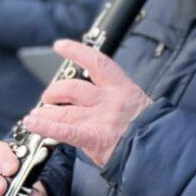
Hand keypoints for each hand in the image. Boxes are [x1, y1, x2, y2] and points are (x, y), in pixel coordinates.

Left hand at [20, 39, 151, 168]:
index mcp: (123, 89)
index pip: (96, 62)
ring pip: (64, 111)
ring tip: (37, 116)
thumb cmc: (151, 131)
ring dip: (46, 113)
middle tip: (49, 100)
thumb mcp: (137, 106)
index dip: (76, 51)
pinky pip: (65, 131)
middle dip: (54, 93)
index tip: (60, 45)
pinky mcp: (96, 137)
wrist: (163, 150)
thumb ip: (115, 100)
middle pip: (72, 88)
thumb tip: (92, 101)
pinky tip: (32, 123)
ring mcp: (102, 119)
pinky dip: (45, 126)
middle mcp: (110, 100)